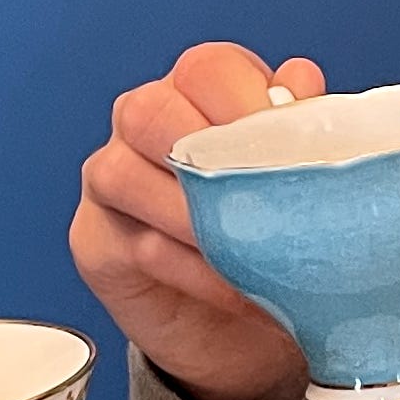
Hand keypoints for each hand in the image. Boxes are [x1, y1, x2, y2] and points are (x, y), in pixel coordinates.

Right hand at [71, 42, 325, 399]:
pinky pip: (136, 246)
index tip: (284, 139)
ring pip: (124, 176)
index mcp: (195, 96)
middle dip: (205, 152)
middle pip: (147, 111)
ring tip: (247, 251)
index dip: (243, 98)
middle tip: (260, 193)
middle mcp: (141, 129)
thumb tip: (302, 82)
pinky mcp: (96, 244)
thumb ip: (298, 133)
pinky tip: (239, 290)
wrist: (232, 330)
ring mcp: (109, 183)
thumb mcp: (295, 188)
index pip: (205, 69)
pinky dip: (195, 271)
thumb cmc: (263, 242)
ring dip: (191, 216)